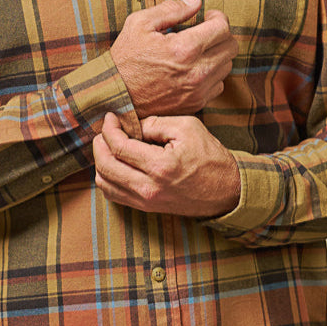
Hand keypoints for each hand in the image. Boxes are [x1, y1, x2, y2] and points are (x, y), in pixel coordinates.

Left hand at [93, 112, 240, 216]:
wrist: (227, 191)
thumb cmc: (210, 157)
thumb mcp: (188, 128)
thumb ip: (156, 123)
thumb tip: (132, 125)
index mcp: (160, 166)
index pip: (119, 147)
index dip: (109, 129)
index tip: (111, 117)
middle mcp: (149, 188)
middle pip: (106, 166)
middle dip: (99, 144)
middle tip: (105, 130)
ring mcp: (146, 201)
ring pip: (105, 183)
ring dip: (100, 161)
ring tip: (108, 145)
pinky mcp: (146, 208)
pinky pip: (114, 195)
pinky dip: (107, 178)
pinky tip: (114, 163)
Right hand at [110, 0, 236, 118]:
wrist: (114, 95)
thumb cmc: (125, 57)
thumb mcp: (140, 23)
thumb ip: (171, 9)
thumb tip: (196, 2)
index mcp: (184, 49)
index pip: (222, 27)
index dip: (218, 17)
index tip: (208, 16)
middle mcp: (196, 72)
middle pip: (231, 47)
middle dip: (221, 34)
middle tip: (206, 31)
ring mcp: (198, 90)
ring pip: (227, 66)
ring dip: (217, 54)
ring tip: (198, 50)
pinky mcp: (196, 104)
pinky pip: (218, 85)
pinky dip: (212, 74)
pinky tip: (195, 68)